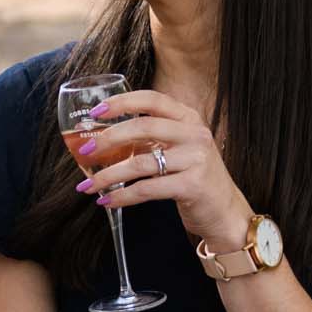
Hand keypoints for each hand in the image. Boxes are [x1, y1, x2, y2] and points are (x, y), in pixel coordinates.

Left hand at [69, 88, 253, 252]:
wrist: (225, 212)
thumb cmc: (195, 178)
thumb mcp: (180, 149)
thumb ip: (153, 138)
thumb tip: (106, 137)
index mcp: (189, 119)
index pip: (152, 99)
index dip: (121, 102)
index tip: (96, 112)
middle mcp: (195, 134)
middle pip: (142, 126)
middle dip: (108, 139)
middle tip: (85, 151)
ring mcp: (196, 159)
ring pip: (140, 162)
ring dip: (108, 175)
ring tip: (89, 186)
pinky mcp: (193, 186)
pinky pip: (147, 189)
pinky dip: (123, 197)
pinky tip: (108, 201)